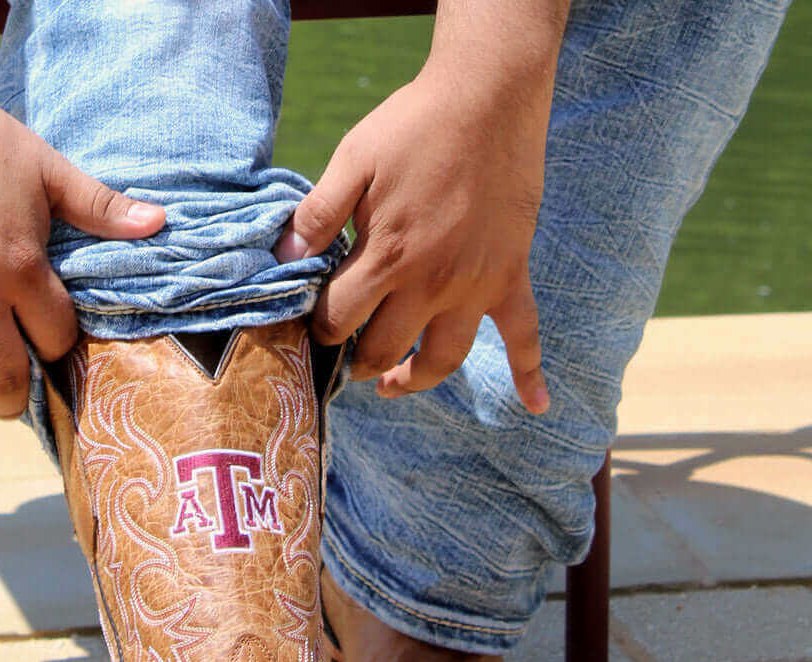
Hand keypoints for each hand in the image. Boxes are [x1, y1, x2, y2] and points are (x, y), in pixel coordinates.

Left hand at [275, 33, 560, 412]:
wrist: (489, 96)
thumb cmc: (413, 126)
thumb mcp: (352, 159)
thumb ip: (318, 214)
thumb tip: (284, 256)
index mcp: (387, 257)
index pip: (340, 319)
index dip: (319, 329)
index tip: (314, 327)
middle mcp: (431, 284)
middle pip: (382, 349)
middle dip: (355, 361)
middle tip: (344, 358)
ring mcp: (475, 286)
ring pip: (441, 358)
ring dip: (411, 379)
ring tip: (390, 384)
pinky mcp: (510, 277)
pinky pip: (524, 335)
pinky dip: (530, 374)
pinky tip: (536, 404)